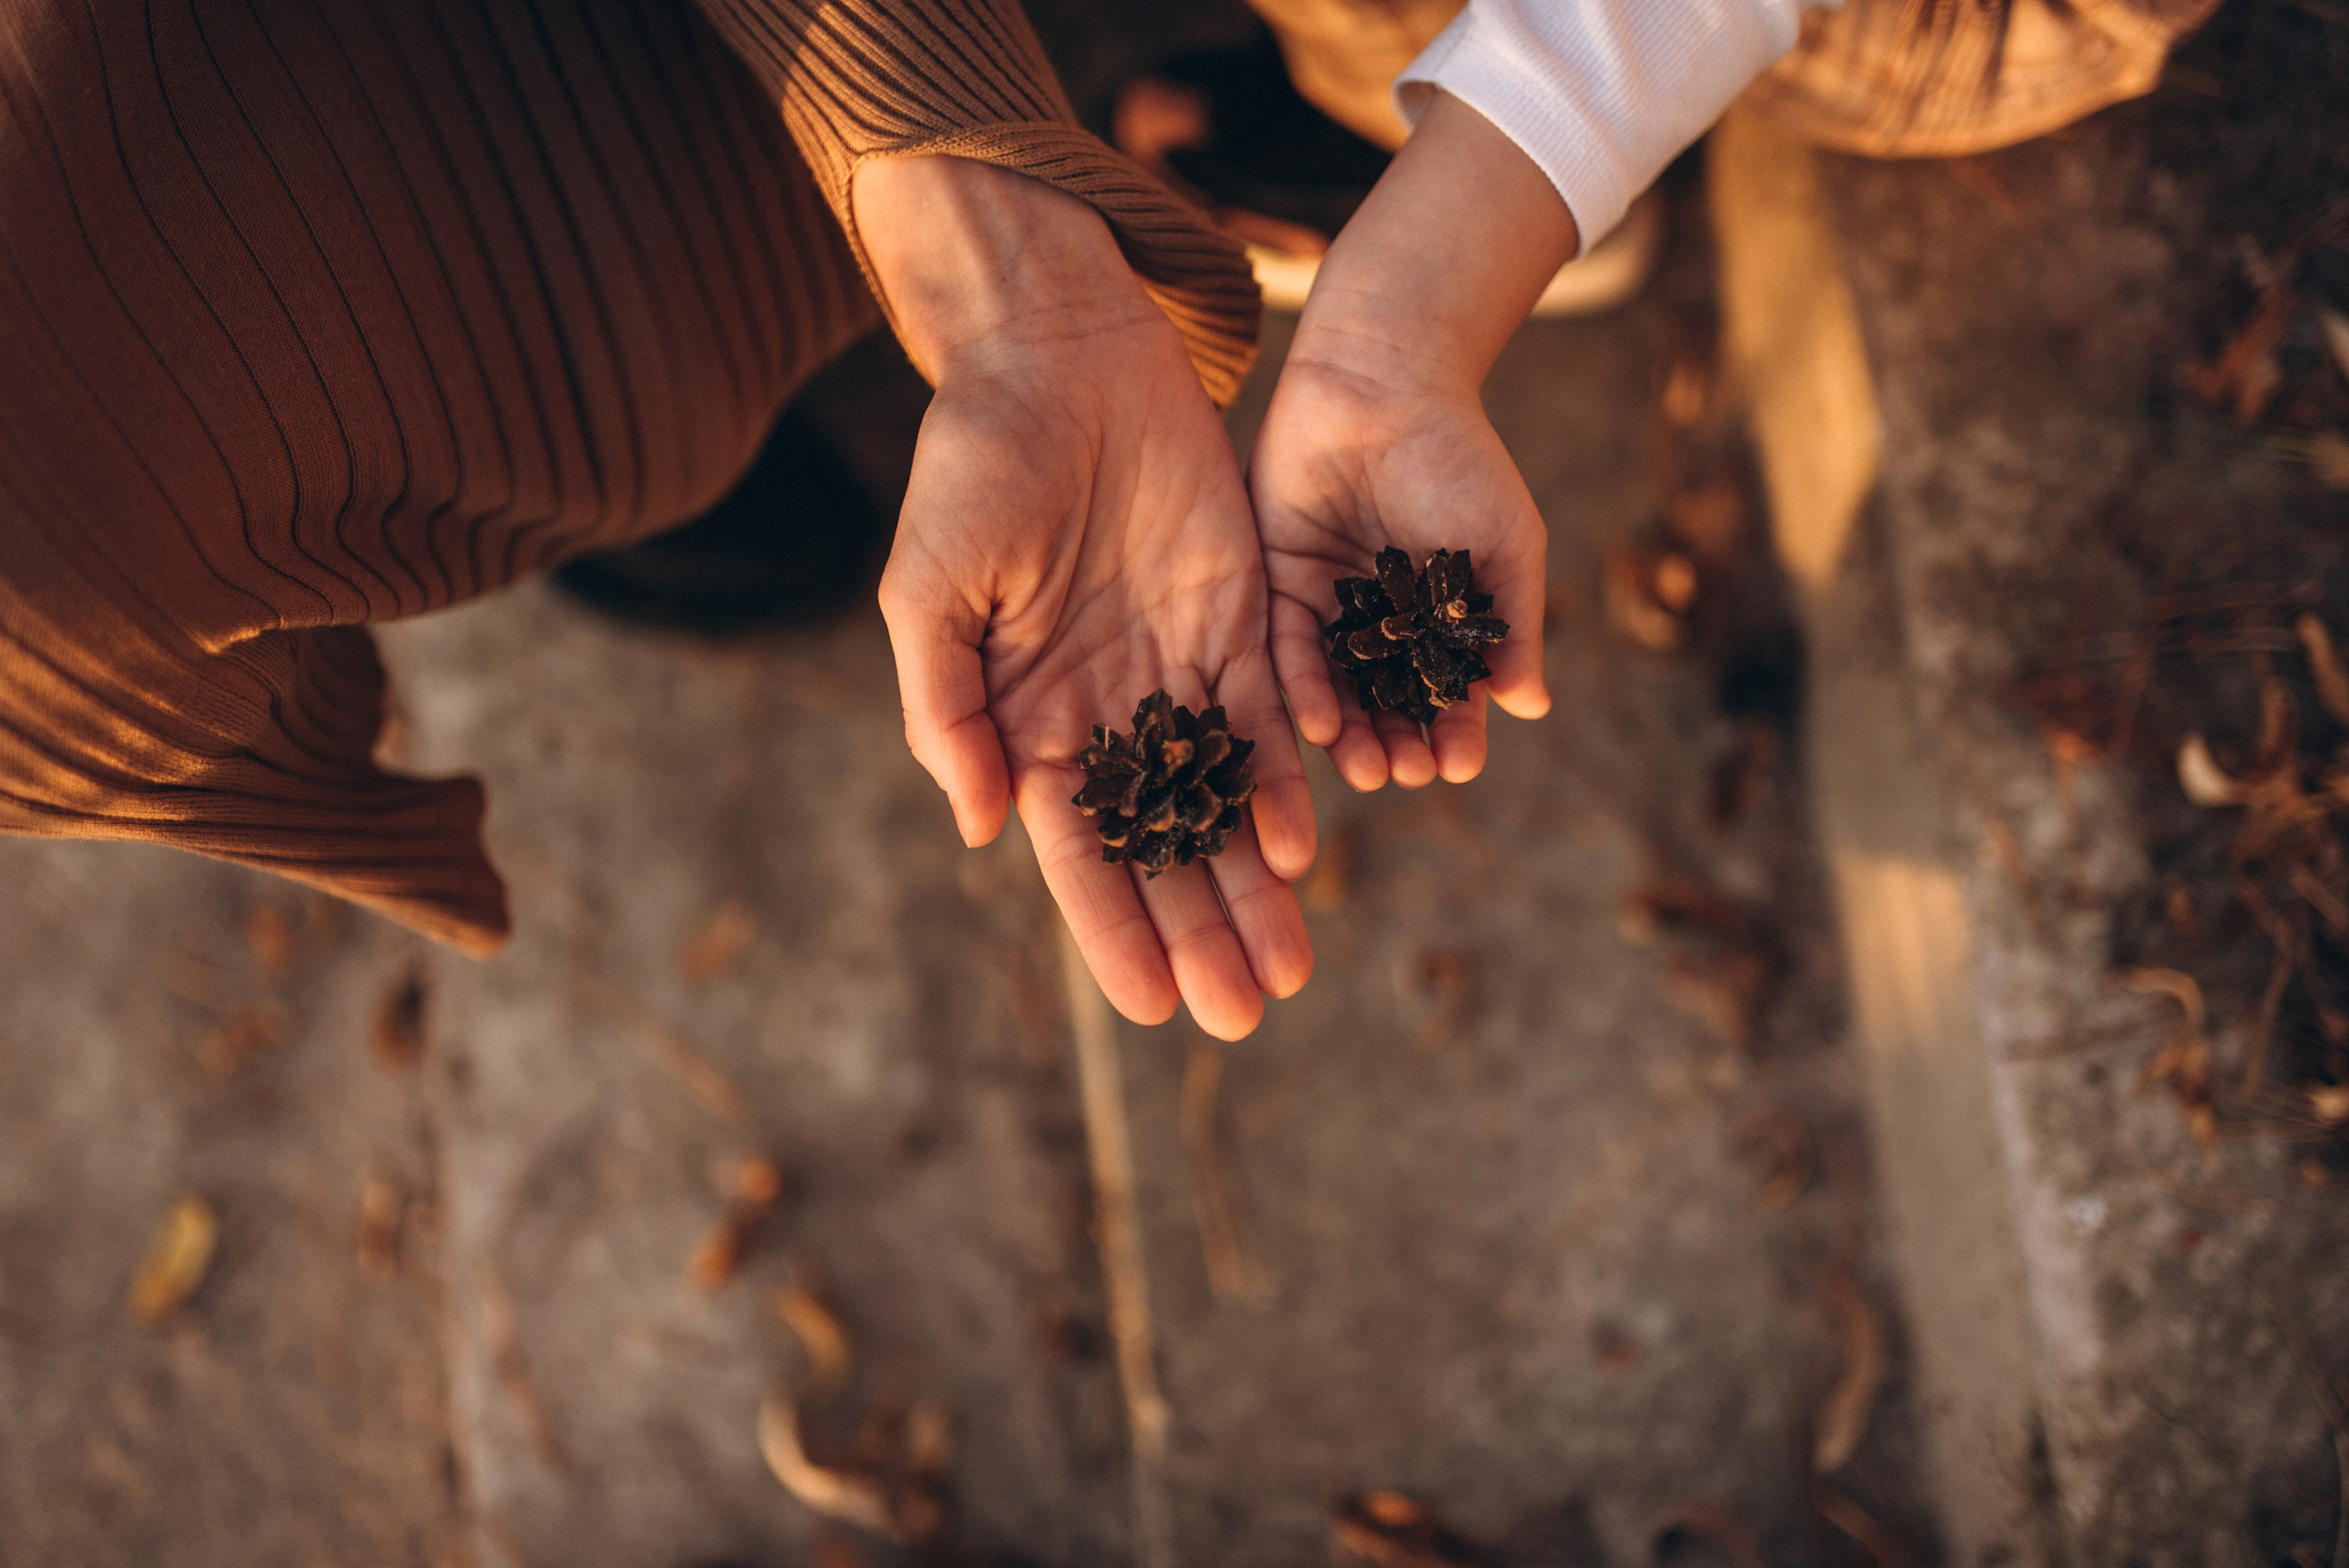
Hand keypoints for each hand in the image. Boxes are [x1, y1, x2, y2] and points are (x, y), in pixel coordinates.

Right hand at [856, 156, 1313, 1040]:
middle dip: (1197, 930)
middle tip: (1242, 1012)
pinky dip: (1281, 787)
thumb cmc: (970, 467)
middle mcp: (1102, 714)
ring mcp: (1172, 672)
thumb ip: (947, 710)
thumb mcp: (930, 588)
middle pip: (1159, 849)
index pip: (1074, 853)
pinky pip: (1266, 721)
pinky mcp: (1235, 621)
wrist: (1054, 354)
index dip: (1112, 930)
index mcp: (1020, 721)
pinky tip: (1302, 852)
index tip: (1151, 1008)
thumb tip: (978, 829)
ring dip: (1249, 886)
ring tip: (1285, 968)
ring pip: (1219, 804)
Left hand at [1251, 93, 1573, 789]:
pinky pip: (1287, 650)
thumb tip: (1531, 706)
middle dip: (1399, 746)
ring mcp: (1327, 607)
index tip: (1459, 766)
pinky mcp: (1279, 583)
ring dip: (1351, 737)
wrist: (1386, 383)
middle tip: (1408, 776)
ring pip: (1336, 691)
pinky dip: (1304, 691)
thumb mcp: (1506, 543)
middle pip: (1385, 705)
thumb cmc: (1459, 456)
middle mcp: (1379, 623)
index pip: (1444, 695)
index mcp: (1437, 619)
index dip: (1453, 734)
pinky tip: (1320, 727)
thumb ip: (1513, 623)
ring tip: (1368, 771)